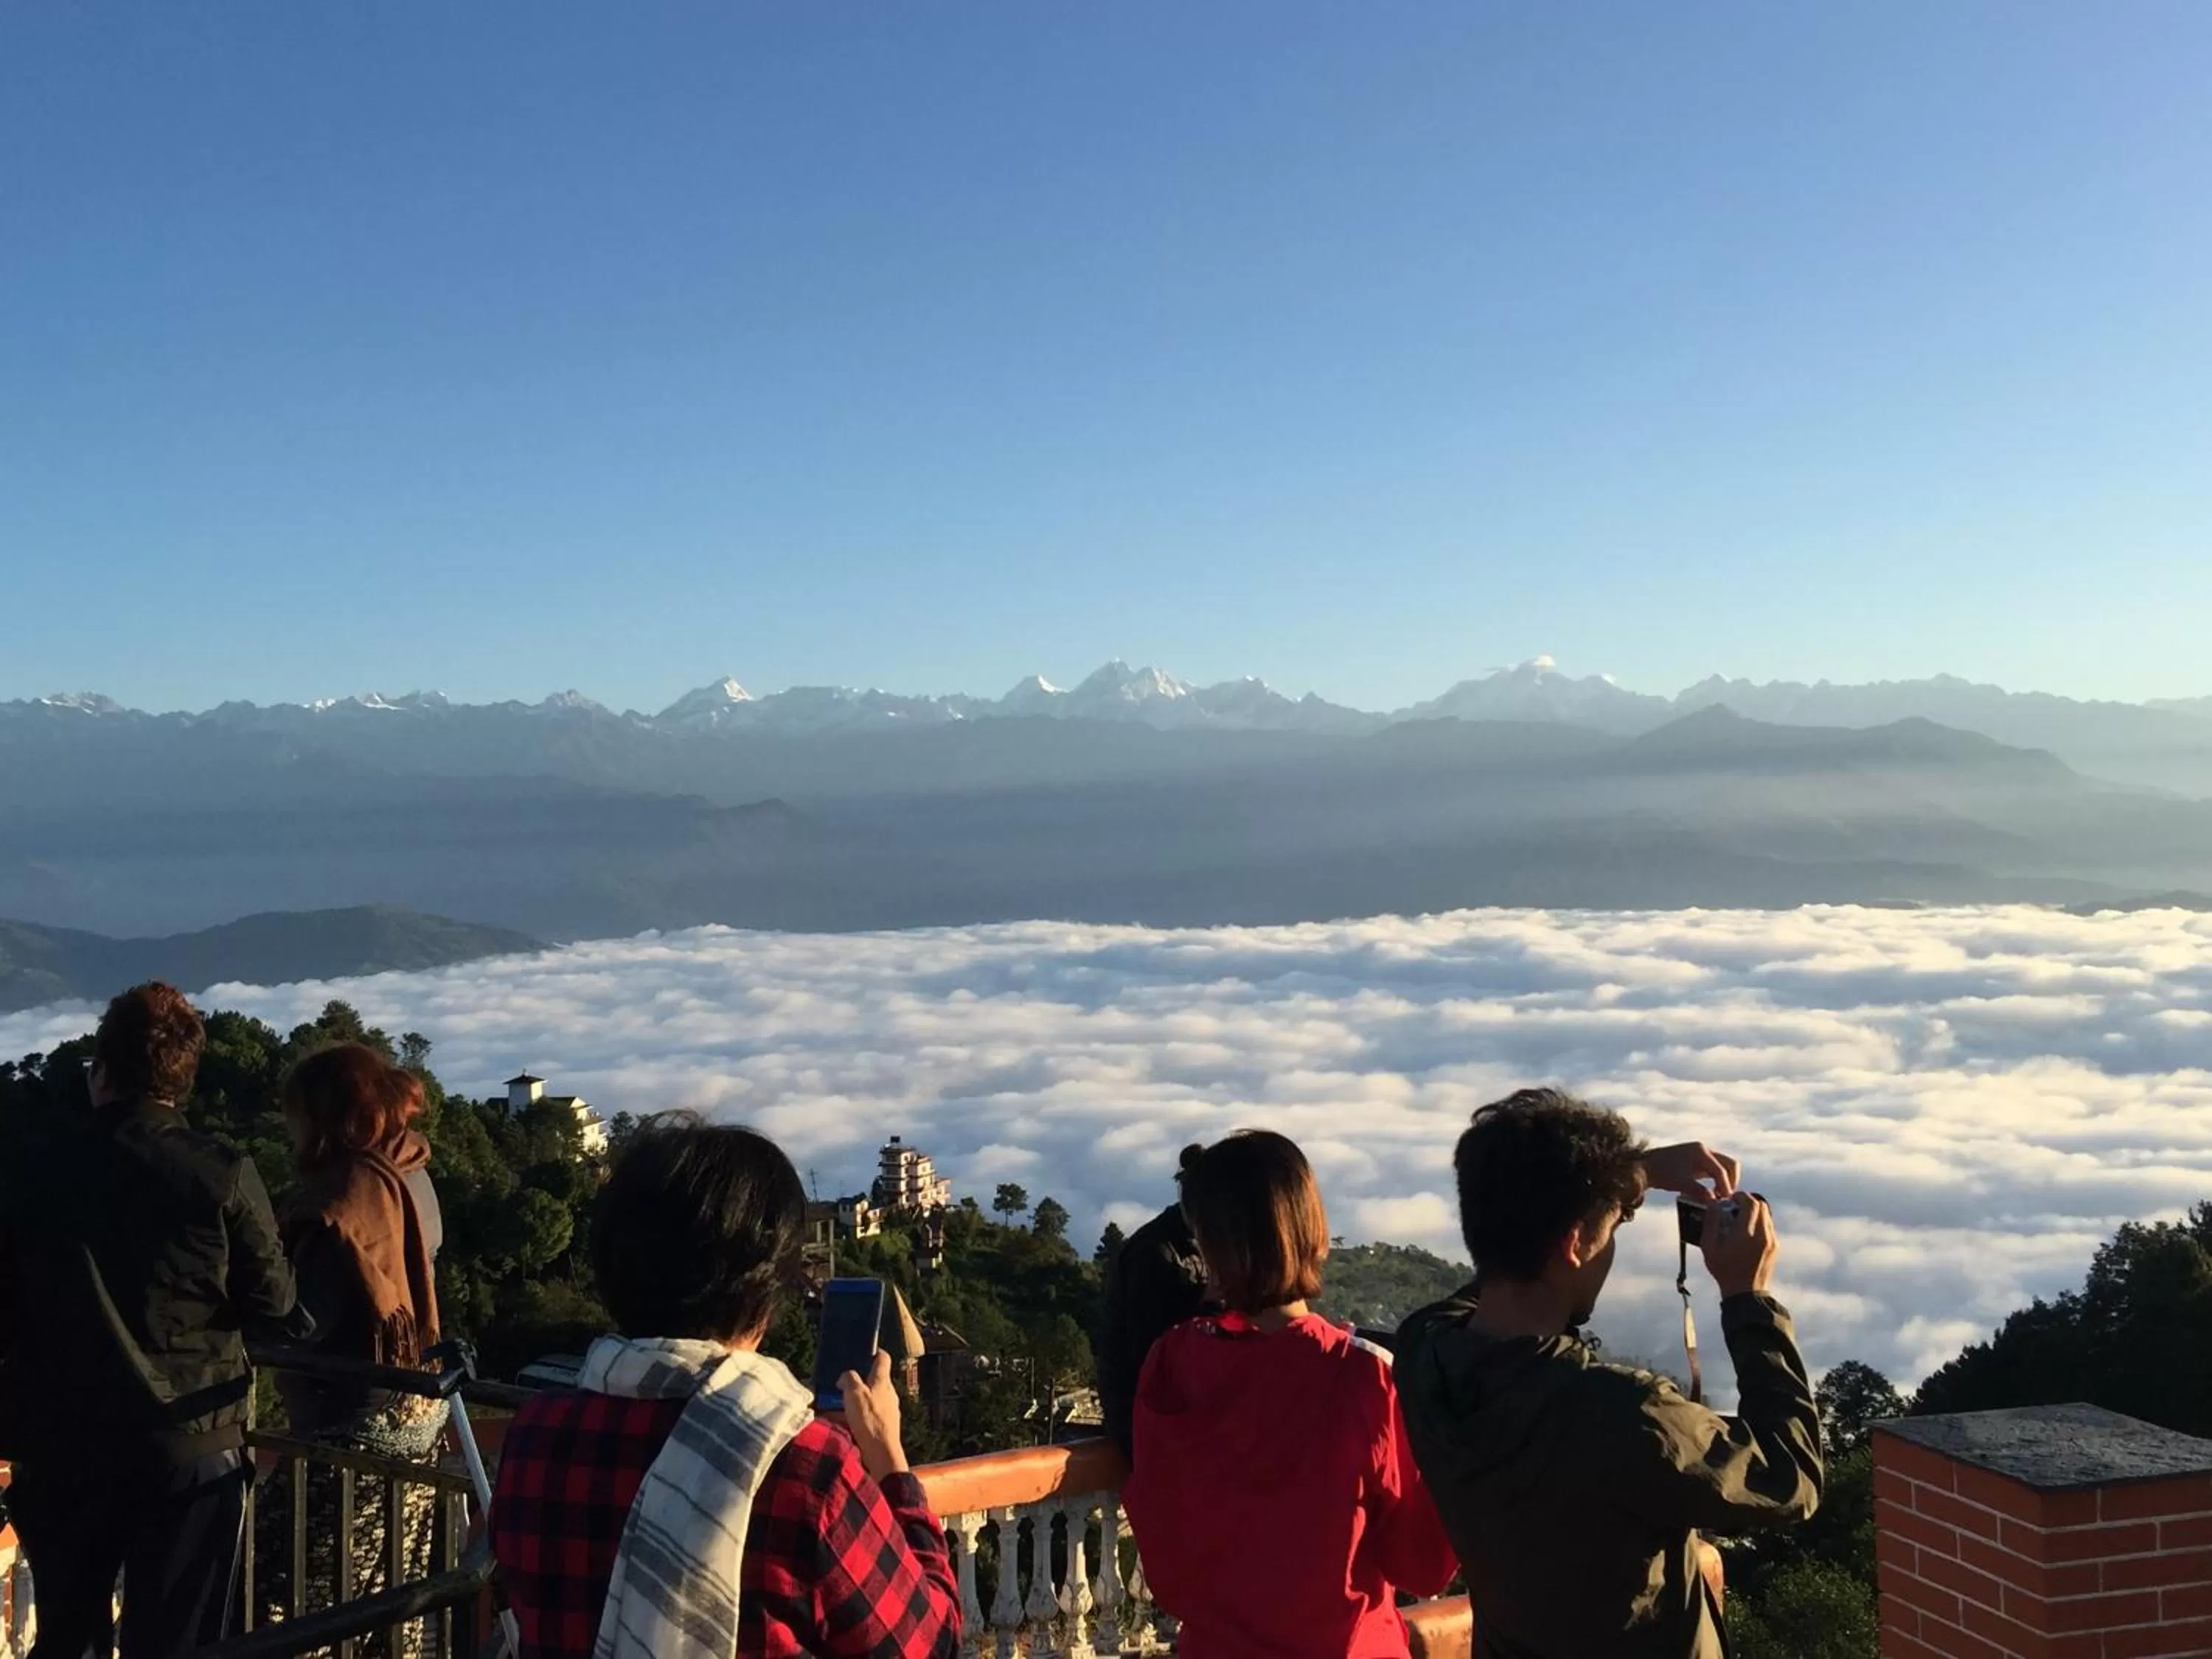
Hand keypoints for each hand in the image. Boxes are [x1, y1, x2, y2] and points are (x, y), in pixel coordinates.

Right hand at [837, 1351, 909, 1483]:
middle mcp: (889, 1393)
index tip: (863, 1352)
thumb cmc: (869, 1420)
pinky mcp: (884, 1424)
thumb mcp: (854, 1393)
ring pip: (870, 1398)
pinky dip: (858, 1416)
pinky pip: (869, 1415)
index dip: (873, 1352)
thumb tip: (845, 1377)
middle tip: (842, 1384)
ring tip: (839, 1406)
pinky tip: (846, 1423)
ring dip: (856, 1400)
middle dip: (859, 1381)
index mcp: (883, 1381)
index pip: (882, 1358)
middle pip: (875, 1380)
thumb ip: (849, 1379)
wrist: (881, 1452)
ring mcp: (888, 1409)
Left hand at [1643, 1142, 1739, 1200]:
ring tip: (1720, 1197)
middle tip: (1727, 1198)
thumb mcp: (1680, 1183)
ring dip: (1724, 1181)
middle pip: (1729, 1164)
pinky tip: (1710, 1193)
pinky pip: (1714, 1170)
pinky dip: (1717, 1180)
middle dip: (1731, 1181)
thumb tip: (1714, 1201)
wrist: (1644, 1167)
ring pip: (1723, 1166)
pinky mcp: (1696, 1161)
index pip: (1722, 1170)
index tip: (1727, 1201)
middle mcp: (1703, 1150)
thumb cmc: (1661, 1173)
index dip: (1726, 1186)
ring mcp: (1700, 1155)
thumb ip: (1699, 1191)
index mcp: (1701, 1152)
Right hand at [1701, 1194, 1776, 1299]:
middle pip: (1762, 1205)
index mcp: (1746, 1234)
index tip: (1730, 1199)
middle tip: (1735, 1207)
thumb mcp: (1709, 1246)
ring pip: (1767, 1215)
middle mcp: (1762, 1235)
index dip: (1740, 1196)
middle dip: (1748, 1202)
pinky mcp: (1775, 1247)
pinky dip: (1759, 1223)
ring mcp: (1772, 1241)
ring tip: (1740, 1220)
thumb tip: (1712, 1202)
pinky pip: (1769, 1227)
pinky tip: (1747, 1233)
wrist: (1746, 1293)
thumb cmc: (1724, 1270)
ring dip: (1754, 1212)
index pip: (1750, 1202)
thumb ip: (1711, 1221)